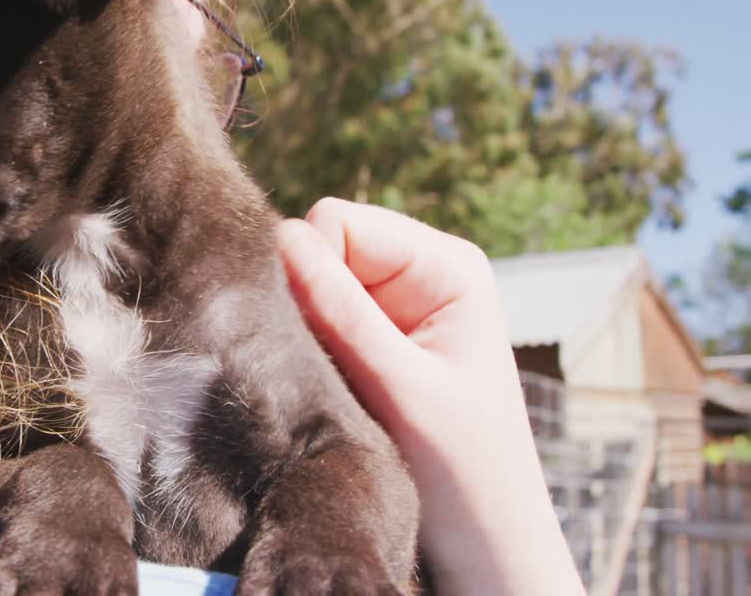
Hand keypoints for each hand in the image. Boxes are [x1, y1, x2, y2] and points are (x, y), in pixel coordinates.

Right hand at [276, 198, 583, 595]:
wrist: (484, 543)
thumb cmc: (464, 470)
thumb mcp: (401, 387)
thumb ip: (341, 311)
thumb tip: (281, 237)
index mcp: (447, 264)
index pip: (339, 222)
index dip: (307, 267)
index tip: (310, 334)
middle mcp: (420, 271)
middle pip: (321, 245)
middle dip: (304, 297)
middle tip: (321, 365)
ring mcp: (394, 304)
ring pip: (308, 283)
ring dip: (304, 328)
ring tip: (331, 385)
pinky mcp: (372, 338)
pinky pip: (312, 318)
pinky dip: (306, 349)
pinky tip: (328, 389)